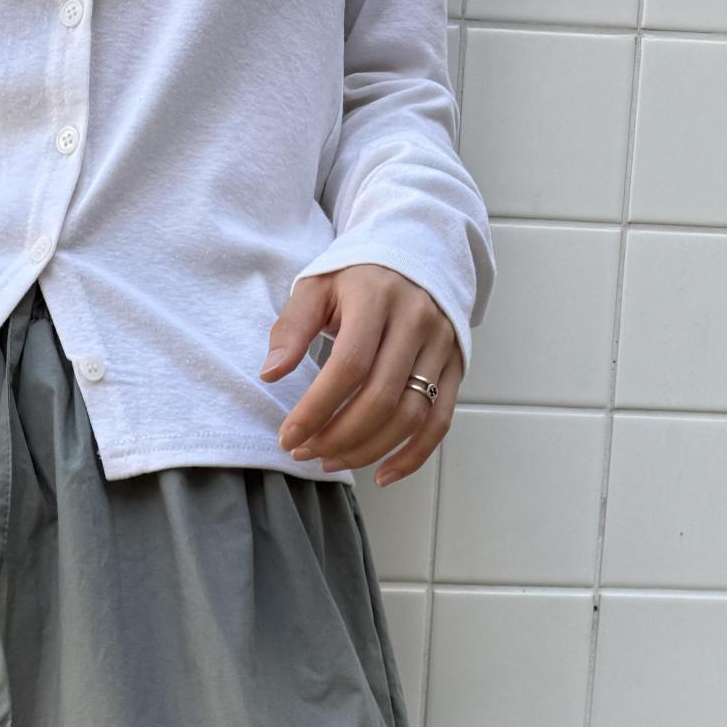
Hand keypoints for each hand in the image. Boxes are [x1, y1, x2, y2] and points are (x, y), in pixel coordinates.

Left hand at [263, 265, 462, 487]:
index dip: (316, 409)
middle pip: (380, 398)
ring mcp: (441, 346)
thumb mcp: (317, 287)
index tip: (288, 436)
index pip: (348, 367)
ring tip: (330, 460)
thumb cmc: (357, 277)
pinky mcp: (455, 366)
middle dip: (337, 436)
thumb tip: (271, 374)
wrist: (415, 252)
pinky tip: (383, 474)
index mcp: (377, 298)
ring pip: (410, 416)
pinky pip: (440, 422)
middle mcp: (417, 321)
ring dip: (367, 450)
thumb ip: (291, 328)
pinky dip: (413, 455)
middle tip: (305, 453)